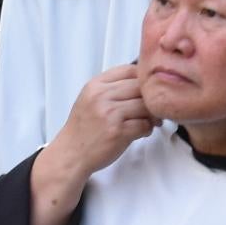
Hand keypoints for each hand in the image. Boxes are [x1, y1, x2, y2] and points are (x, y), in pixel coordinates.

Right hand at [48, 63, 154, 183]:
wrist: (71, 154)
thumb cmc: (83, 128)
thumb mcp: (89, 99)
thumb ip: (110, 88)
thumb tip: (140, 83)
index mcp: (95, 85)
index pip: (128, 70)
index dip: (143, 79)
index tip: (147, 90)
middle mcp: (101, 96)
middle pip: (140, 87)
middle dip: (150, 98)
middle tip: (154, 107)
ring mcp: (110, 114)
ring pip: (145, 106)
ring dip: (152, 115)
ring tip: (150, 121)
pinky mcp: (118, 131)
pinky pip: (144, 124)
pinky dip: (147, 129)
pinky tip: (142, 131)